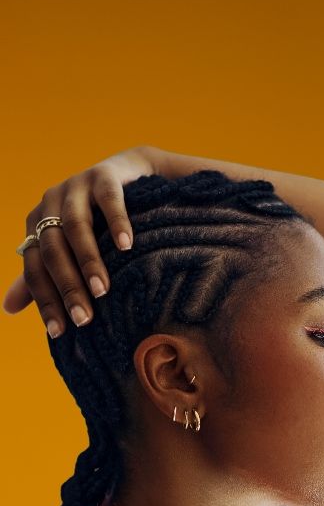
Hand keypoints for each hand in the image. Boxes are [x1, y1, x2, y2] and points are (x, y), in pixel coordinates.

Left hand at [4, 145, 158, 337]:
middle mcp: (51, 203)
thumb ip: (43, 273)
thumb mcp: (70, 246)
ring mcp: (77, 186)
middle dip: (67, 287)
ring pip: (76, 227)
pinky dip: (116, 223)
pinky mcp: (105, 174)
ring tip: (102, 290)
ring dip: (88, 261)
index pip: (34, 267)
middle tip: (85, 318)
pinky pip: (108, 199)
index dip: (44, 300)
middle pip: (52, 250)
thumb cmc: (100, 218)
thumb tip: (8, 309)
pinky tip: (127, 246)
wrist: (129, 173)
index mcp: (37, 223)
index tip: (61, 332)